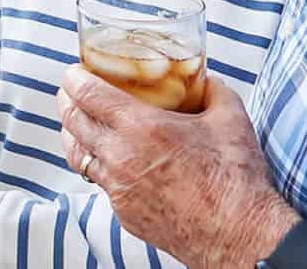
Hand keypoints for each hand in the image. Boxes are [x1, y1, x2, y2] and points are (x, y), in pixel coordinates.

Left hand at [58, 66, 298, 267]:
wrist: (239, 236)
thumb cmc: (235, 180)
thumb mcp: (230, 119)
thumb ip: (214, 91)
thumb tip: (208, 81)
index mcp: (140, 127)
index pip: (87, 94)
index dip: (74, 78)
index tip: (74, 71)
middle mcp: (119, 157)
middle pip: (72, 122)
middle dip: (67, 101)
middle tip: (71, 91)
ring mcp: (118, 188)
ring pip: (77, 155)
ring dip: (74, 135)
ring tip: (78, 123)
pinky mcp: (124, 213)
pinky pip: (101, 183)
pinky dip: (99, 166)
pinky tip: (111, 161)